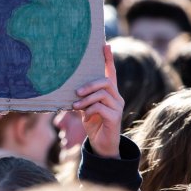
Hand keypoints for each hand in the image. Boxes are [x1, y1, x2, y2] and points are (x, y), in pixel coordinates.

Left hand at [72, 43, 122, 158]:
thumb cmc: (93, 124)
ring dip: (86, 99)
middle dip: (89, 84)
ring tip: (75, 106)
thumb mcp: (85, 108)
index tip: (105, 44)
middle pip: (106, 81)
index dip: (108, 59)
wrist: (102, 145)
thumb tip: (72, 88)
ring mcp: (117, 107)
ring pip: (102, 94)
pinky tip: (86, 116)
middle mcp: (116, 97)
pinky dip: (90, 110)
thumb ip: (83, 97)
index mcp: (109, 93)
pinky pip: (101, 107)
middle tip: (76, 92)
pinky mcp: (115, 117)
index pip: (111, 72)